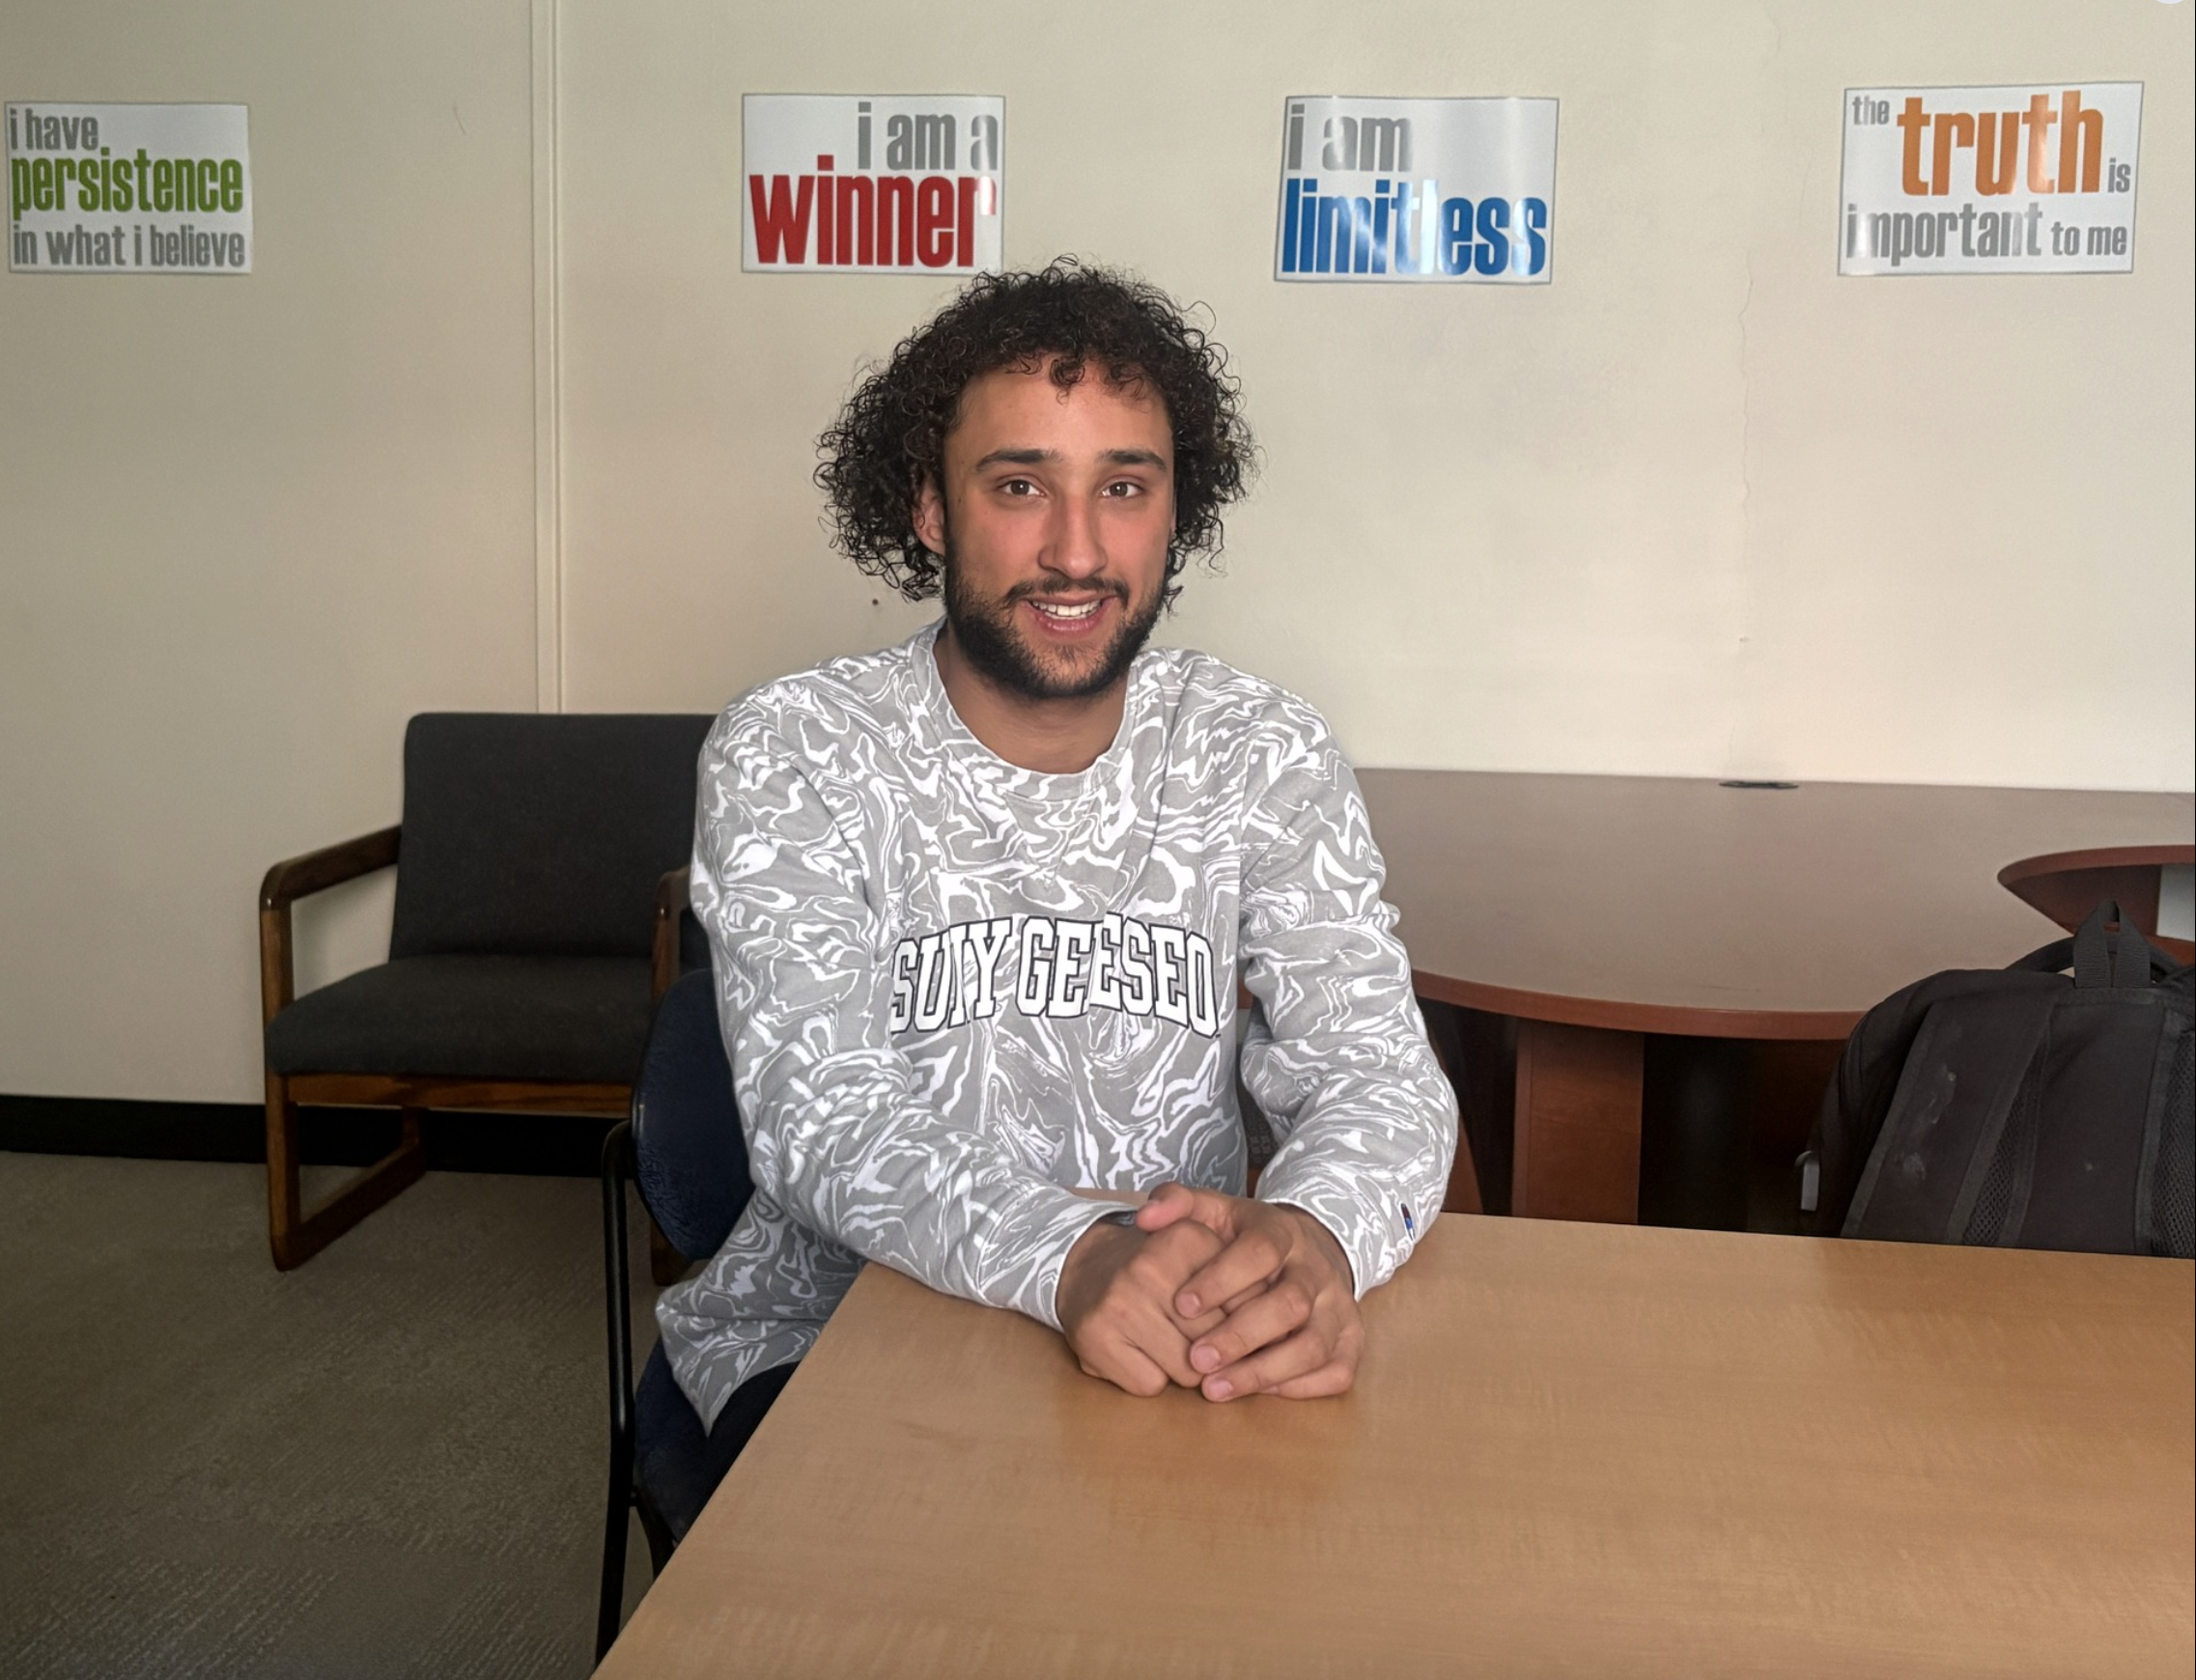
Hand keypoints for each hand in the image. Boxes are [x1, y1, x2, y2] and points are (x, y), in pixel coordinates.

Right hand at [1056, 1216, 1242, 1396]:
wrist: (1086, 1268)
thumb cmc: (1161, 1269)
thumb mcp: (1204, 1253)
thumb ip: (1247, 1282)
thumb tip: (1281, 1337)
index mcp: (1186, 1237)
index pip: (1247, 1304)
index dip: (1249, 1324)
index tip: (1244, 1326)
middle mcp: (1150, 1266)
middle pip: (1219, 1341)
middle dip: (1218, 1350)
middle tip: (1202, 1338)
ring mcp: (1119, 1303)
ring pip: (1188, 1372)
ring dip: (1187, 1370)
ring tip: (1170, 1343)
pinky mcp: (1095, 1337)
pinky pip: (1151, 1386)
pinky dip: (1152, 1378)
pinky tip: (1140, 1352)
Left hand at [1135, 1183, 1361, 1401]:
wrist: (1307, 1249)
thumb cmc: (1246, 1239)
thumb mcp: (1215, 1211)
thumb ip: (1178, 1205)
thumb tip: (1145, 1215)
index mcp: (1282, 1232)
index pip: (1260, 1251)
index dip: (1222, 1279)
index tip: (1182, 1305)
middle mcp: (1316, 1269)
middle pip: (1291, 1304)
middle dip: (1241, 1335)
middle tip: (1196, 1359)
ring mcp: (1339, 1306)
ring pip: (1315, 1344)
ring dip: (1265, 1371)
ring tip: (1216, 1388)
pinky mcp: (1351, 1338)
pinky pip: (1338, 1371)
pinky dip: (1300, 1387)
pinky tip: (1258, 1391)